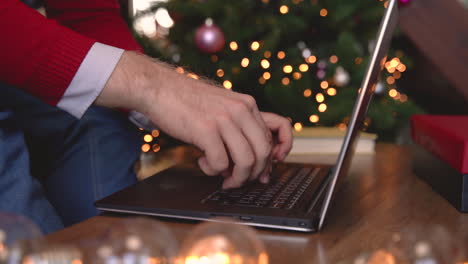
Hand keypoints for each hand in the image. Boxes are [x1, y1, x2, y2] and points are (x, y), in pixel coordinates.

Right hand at [97, 51, 292, 187]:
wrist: (159, 88)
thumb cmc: (188, 102)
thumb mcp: (222, 107)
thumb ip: (239, 127)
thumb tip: (252, 162)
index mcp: (247, 104)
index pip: (281, 129)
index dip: (279, 152)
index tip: (270, 166)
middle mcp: (240, 110)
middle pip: (264, 151)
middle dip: (254, 173)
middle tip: (239, 179)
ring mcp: (224, 119)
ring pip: (246, 161)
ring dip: (236, 177)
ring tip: (223, 177)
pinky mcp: (206, 130)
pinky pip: (220, 163)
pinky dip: (213, 171)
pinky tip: (202, 161)